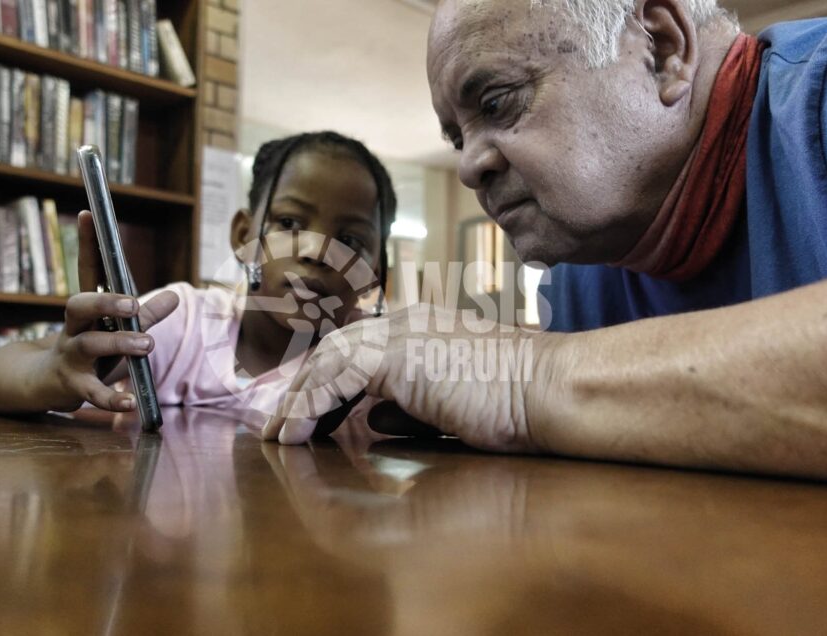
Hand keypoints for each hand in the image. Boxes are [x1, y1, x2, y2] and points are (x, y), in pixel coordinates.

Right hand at [42, 211, 178, 411]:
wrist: (42, 385)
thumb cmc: (89, 351)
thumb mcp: (116, 330)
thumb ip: (146, 315)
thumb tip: (177, 295)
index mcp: (87, 310)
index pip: (86, 272)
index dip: (86, 244)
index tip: (88, 214)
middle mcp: (74, 329)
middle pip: (79, 305)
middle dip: (105, 301)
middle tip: (132, 304)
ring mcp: (71, 357)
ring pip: (89, 345)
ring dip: (118, 343)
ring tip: (147, 344)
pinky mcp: (73, 386)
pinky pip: (92, 393)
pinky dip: (111, 399)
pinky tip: (129, 405)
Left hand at [262, 304, 559, 452]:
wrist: (549, 389)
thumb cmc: (516, 402)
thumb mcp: (450, 406)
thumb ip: (408, 407)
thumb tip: (372, 419)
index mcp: (421, 331)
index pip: (357, 350)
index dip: (326, 382)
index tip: (306, 413)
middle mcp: (405, 323)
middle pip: (333, 349)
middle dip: (301, 387)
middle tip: (279, 422)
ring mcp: (400, 333)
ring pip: (326, 362)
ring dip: (296, 399)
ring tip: (276, 435)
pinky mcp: (396, 354)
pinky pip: (333, 379)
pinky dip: (307, 408)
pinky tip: (292, 436)